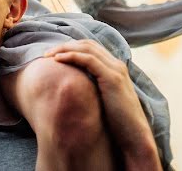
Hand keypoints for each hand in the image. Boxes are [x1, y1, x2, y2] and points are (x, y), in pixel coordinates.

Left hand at [45, 40, 160, 170]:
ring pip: (87, 48)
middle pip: (87, 44)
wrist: (135, 137)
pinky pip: (88, 60)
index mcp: (115, 68)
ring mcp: (115, 70)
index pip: (91, 48)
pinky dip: (72, 56)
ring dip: (64, 48)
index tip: (54, 54)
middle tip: (46, 53)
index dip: (71, 47)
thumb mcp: (103, 101)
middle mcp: (117, 65)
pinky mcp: (112, 78)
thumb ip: (93, 90)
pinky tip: (57, 60)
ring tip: (47, 55)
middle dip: (65, 45)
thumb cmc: (118, 124)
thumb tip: (72, 90)